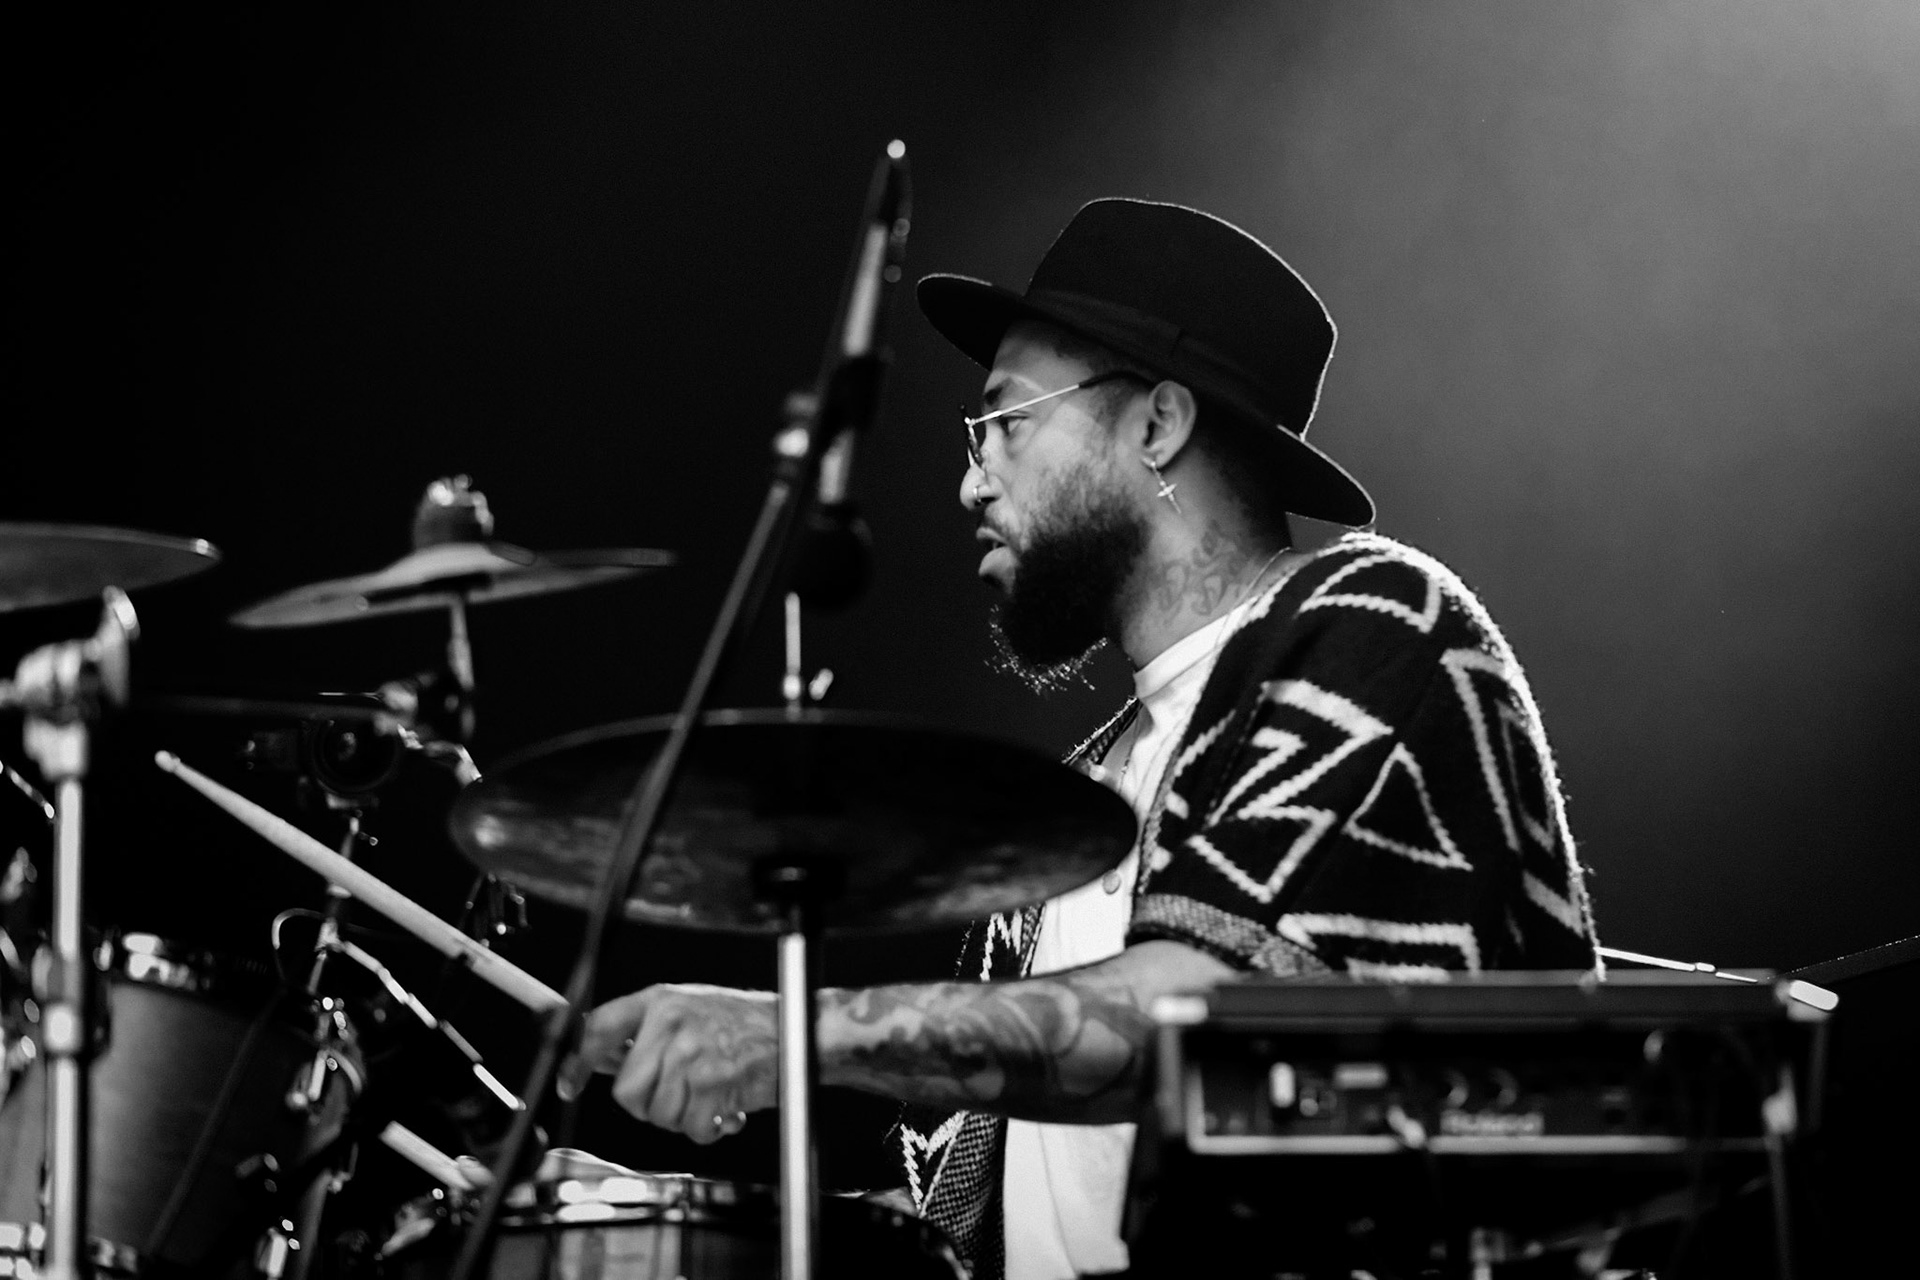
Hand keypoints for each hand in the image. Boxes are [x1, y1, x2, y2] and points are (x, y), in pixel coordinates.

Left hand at [556, 983, 777, 1142]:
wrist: (799, 1030)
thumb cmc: (747, 1023)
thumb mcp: (691, 1009)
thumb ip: (648, 1031)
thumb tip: (604, 1060)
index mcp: (660, 1001)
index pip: (599, 1028)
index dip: (578, 1061)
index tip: (569, 1085)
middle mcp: (670, 1024)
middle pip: (626, 1091)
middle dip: (648, 1105)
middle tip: (675, 1098)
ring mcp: (692, 1055)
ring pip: (658, 1114)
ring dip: (682, 1118)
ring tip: (708, 1097)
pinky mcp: (713, 1084)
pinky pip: (690, 1128)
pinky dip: (707, 1130)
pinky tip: (724, 1109)